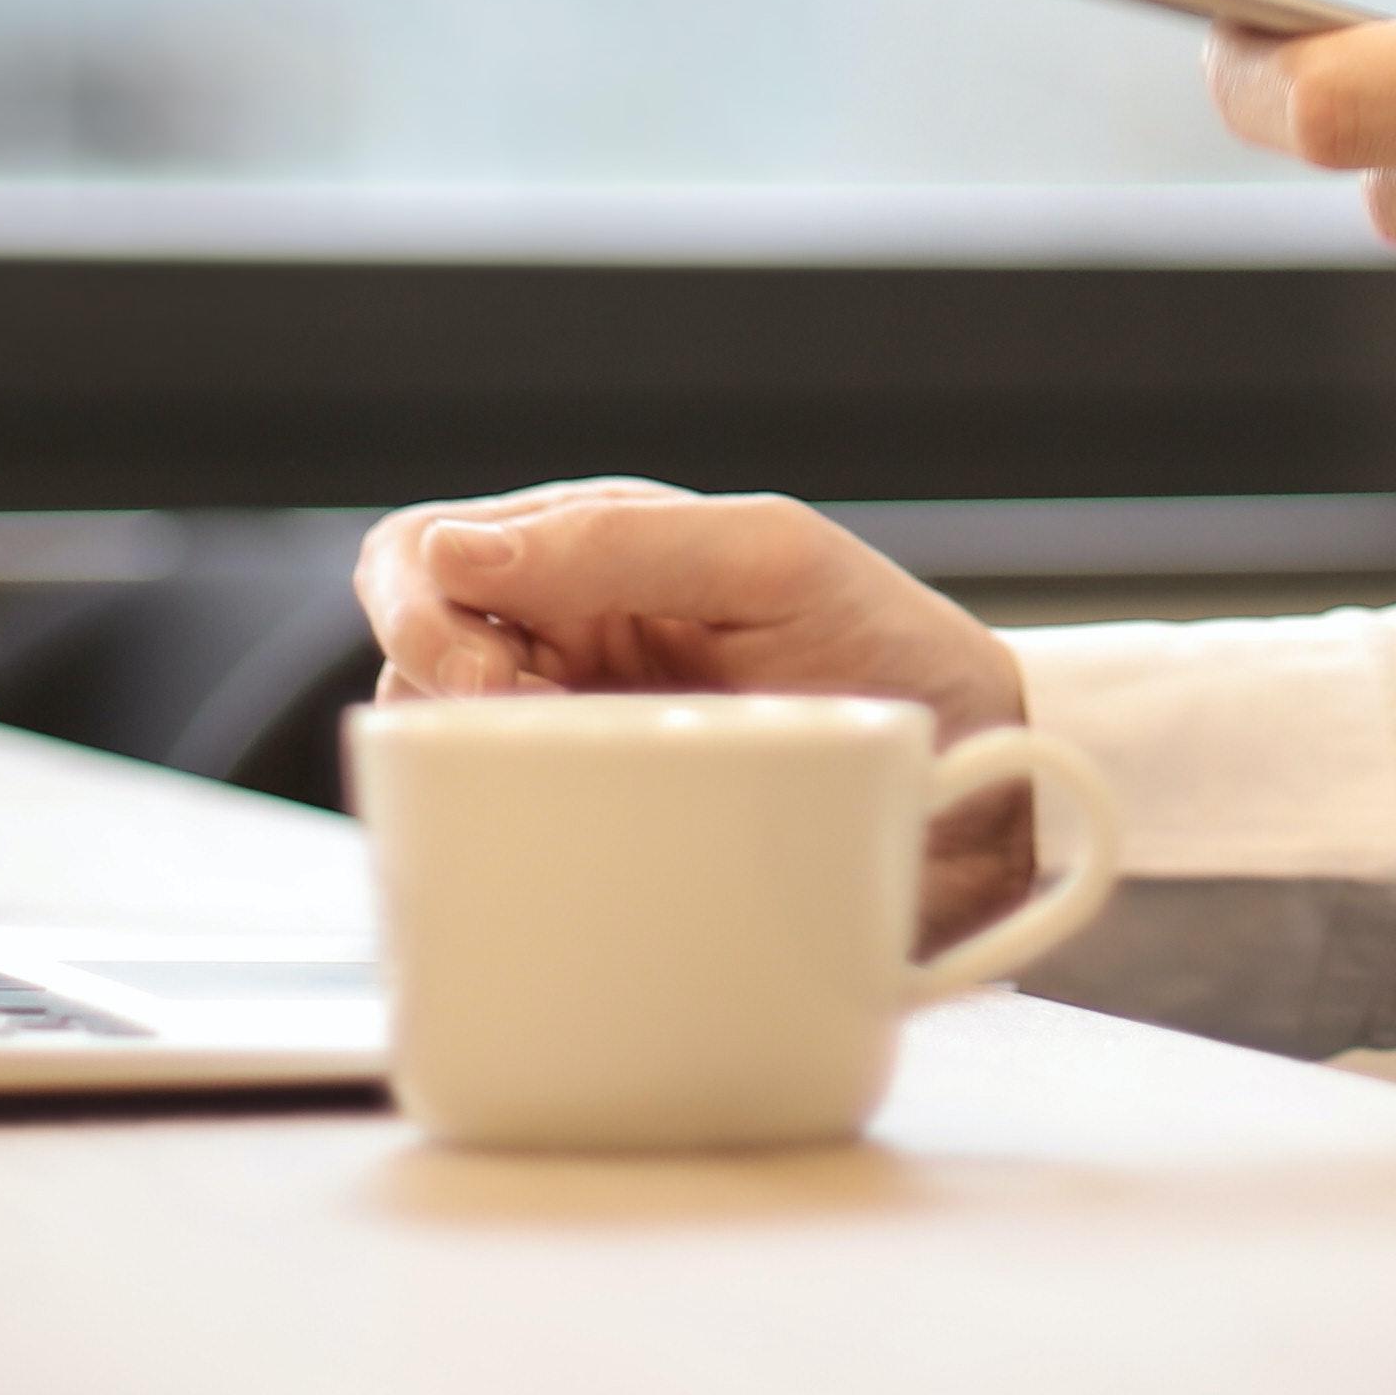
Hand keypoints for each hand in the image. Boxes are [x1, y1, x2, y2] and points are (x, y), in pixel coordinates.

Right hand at [360, 482, 1058, 946]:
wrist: (989, 787)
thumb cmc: (890, 649)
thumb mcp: (772, 565)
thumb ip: (625, 543)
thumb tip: (457, 551)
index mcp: (591, 555)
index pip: (426, 552)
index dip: (420, 604)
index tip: (486, 668)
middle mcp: (563, 645)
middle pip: (406, 654)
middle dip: (430, 686)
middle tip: (519, 723)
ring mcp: (574, 745)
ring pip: (433, 752)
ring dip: (469, 766)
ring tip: (573, 781)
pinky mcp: (594, 838)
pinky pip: (494, 840)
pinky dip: (496, 845)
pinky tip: (558, 851)